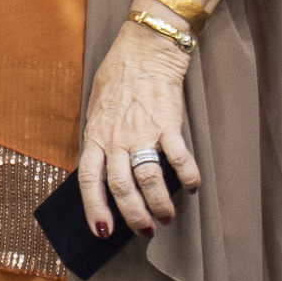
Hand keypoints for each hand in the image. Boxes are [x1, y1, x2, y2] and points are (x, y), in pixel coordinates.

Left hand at [77, 15, 201, 238]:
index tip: (102, 232)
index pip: (89, 180)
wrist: (144, 48)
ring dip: (159, 204)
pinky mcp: (168, 124)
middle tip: (145, 230)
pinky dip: (188, 178)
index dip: (94, 209)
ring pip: (148, 180)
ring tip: (166, 216)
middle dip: (132, 215)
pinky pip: (179, 159)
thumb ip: (99, 137)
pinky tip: (192, 187)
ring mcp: (142, 132)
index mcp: (95, 134)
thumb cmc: (118, 77)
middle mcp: (116, 137)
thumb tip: (103, 170)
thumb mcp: (96, 107)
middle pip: (121, 187)